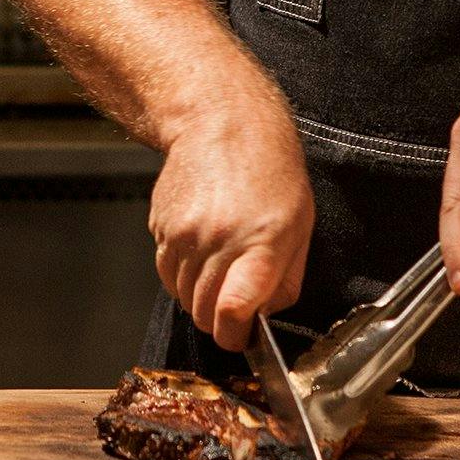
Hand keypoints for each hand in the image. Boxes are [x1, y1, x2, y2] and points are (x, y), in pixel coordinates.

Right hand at [149, 101, 313, 351]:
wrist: (222, 122)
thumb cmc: (269, 169)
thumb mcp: (300, 224)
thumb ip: (286, 278)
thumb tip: (266, 315)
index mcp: (260, 242)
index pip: (233, 310)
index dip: (235, 336)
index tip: (242, 338)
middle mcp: (217, 240)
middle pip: (203, 313)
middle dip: (220, 321)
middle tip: (236, 305)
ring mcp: (182, 233)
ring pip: (181, 296)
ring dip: (199, 296)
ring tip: (220, 265)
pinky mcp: (159, 226)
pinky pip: (165, 272)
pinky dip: (181, 273)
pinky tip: (201, 247)